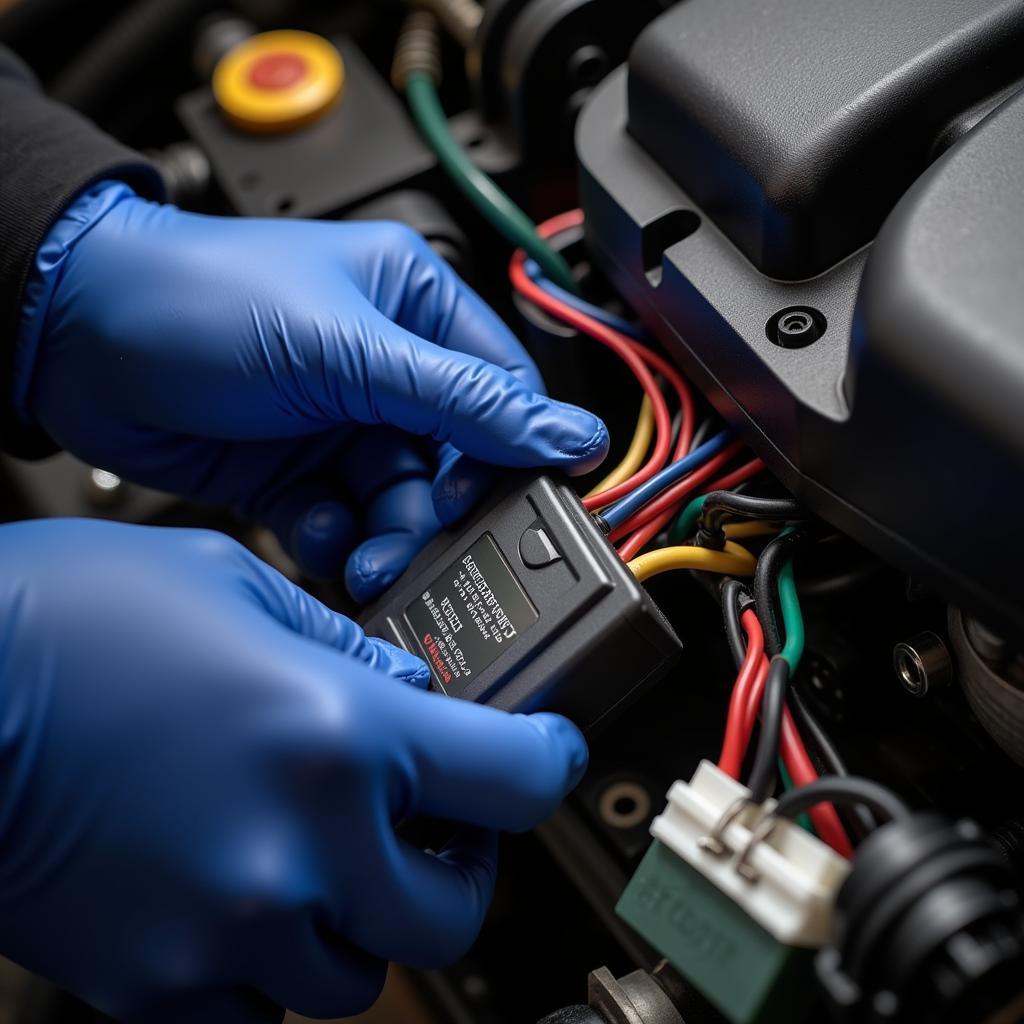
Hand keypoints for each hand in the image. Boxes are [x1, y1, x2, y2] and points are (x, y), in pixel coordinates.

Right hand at [0, 519, 587, 1022]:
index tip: (545, 754)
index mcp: (334, 734)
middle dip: (454, 864)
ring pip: (359, 971)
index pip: (515, 778)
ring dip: (362, 912)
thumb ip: (340, 643)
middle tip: (429, 821)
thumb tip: (403, 686)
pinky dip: (276, 958)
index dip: (549, 761)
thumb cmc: (67, 619)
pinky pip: (260, 1006)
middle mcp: (296, 847)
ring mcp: (225, 929)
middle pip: (453, 911)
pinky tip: (244, 887)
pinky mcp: (154, 982)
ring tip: (322, 848)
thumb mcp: (233, 585)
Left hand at [15, 181, 606, 598]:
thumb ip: (464, 401)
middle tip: (413, 540)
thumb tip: (569, 434)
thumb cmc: (198, 297)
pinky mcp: (298, 472)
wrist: (71, 336)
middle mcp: (386, 366)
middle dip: (435, 510)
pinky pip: (345, 524)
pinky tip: (309, 529)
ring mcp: (340, 423)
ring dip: (385, 537)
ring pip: (400, 503)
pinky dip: (333, 540)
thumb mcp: (348, 347)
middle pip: (453, 463)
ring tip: (358, 556)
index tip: (516, 510)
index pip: (502, 394)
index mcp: (416, 308)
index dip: (513, 457)